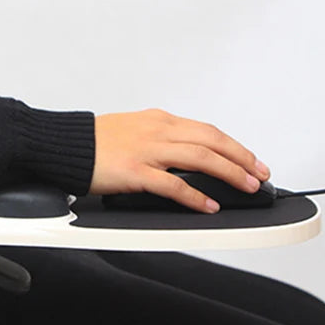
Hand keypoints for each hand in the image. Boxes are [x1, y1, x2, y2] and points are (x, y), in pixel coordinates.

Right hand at [88, 108, 270, 212]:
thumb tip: (180, 154)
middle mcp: (158, 131)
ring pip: (202, 158)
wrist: (64, 145)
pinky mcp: (135, 171)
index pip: (207, 131)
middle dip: (242, 158)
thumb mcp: (132, 130)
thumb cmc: (93, 141)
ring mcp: (148, 151)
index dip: (234, 146)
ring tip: (246, 186)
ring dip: (230, 173)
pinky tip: (209, 204)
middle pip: (212, 141)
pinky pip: (174, 184)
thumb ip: (157, 139)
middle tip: (259, 174)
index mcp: (158, 120)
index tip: (250, 160)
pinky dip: (196, 195)